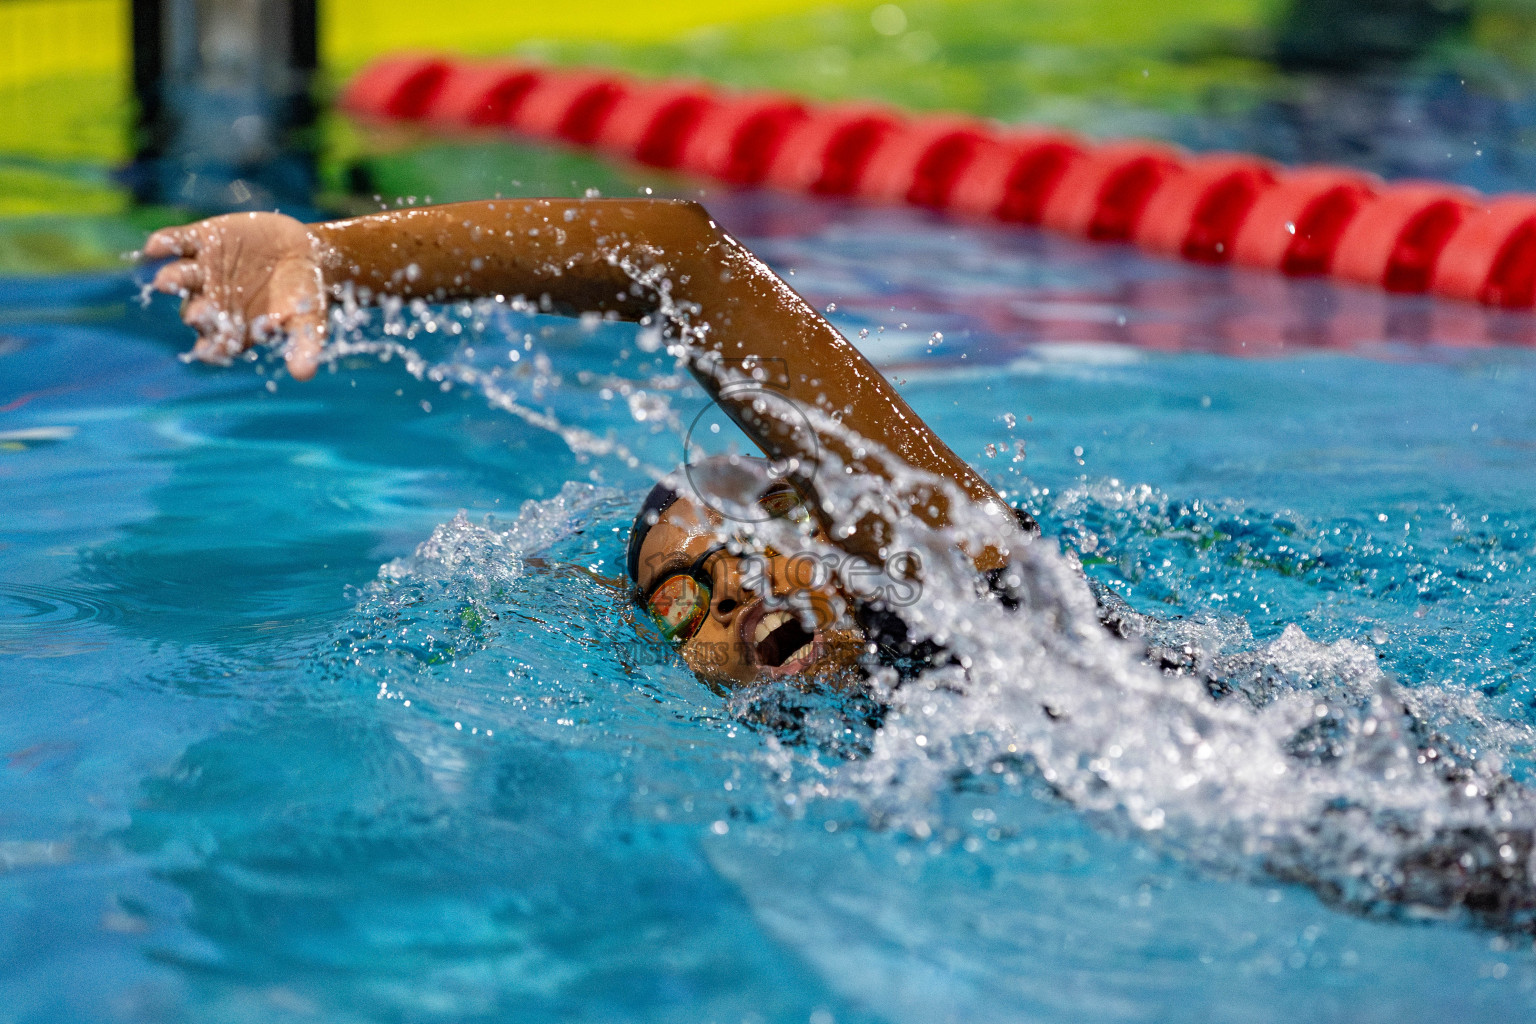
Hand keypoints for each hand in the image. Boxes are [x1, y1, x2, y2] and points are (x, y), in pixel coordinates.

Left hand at [145, 212, 327, 380]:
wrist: (302, 253)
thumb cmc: (304, 296)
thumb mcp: (310, 321)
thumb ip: (305, 345)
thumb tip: (305, 374)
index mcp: (231, 331)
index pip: (215, 347)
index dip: (213, 350)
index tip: (216, 351)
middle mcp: (209, 304)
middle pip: (194, 313)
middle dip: (197, 313)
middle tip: (201, 314)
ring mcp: (201, 272)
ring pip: (179, 278)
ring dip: (172, 280)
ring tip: (166, 281)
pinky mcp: (200, 241)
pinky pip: (175, 242)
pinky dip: (165, 243)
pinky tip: (156, 246)